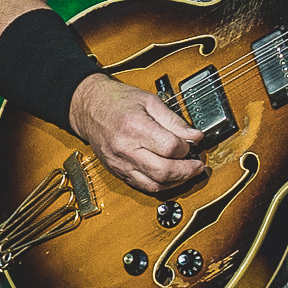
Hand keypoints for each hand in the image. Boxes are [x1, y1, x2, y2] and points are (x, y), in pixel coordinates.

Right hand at [70, 73, 204, 193]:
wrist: (88, 108)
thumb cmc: (117, 101)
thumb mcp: (150, 101)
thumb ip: (174, 120)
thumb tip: (195, 136)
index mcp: (135, 127)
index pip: (170, 147)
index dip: (187, 147)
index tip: (193, 142)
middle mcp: (126, 149)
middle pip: (163, 172)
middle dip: (187, 171)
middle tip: (198, 165)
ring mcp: (120, 164)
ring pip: (154, 185)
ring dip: (176, 182)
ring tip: (188, 172)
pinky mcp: (118, 172)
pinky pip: (143, 186)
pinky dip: (161, 184)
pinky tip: (171, 176)